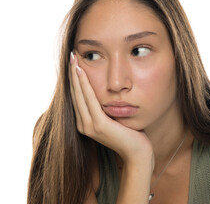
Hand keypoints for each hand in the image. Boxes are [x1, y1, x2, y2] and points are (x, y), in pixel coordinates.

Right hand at [69, 52, 153, 166]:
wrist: (137, 153)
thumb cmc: (130, 135)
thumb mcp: (114, 117)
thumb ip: (106, 107)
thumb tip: (107, 93)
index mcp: (85, 123)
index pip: (77, 97)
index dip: (74, 79)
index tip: (75, 63)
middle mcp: (84, 125)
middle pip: (75, 94)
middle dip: (72, 73)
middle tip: (71, 55)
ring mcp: (89, 126)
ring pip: (79, 94)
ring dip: (75, 75)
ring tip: (73, 59)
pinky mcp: (98, 125)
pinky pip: (89, 99)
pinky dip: (84, 84)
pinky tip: (81, 72)